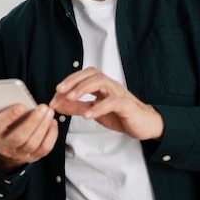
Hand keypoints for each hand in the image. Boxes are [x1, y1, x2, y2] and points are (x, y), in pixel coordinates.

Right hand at [0, 103, 57, 172]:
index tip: (22, 105)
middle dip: (32, 121)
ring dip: (43, 126)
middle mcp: (5, 146)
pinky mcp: (32, 157)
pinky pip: (44, 148)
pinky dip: (51, 135)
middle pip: (19, 137)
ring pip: (33, 143)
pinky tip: (52, 122)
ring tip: (49, 112)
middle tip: (42, 107)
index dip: (9, 115)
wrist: (5, 148)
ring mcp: (19, 154)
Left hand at [49, 67, 163, 139]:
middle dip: (73, 80)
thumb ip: (76, 107)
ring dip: (83, 88)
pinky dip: (99, 107)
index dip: (68, 82)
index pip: (83, 76)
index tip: (55, 93)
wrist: (144, 125)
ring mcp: (118, 93)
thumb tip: (57, 105)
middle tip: (59, 91)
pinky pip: (112, 102)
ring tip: (70, 98)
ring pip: (101, 82)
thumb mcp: (94, 112)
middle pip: (91, 74)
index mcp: (101, 86)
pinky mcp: (126, 105)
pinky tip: (88, 115)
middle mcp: (109, 85)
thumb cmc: (120, 115)